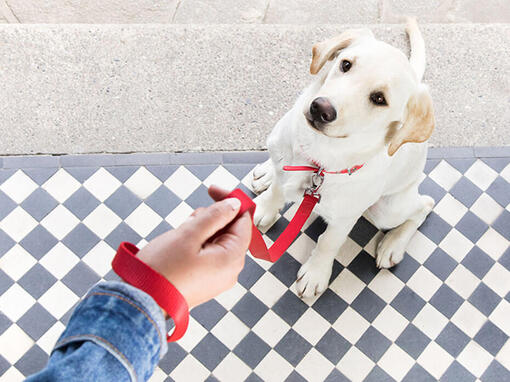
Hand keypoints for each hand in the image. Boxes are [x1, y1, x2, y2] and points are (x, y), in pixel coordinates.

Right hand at [137, 185, 251, 308]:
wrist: (139, 303)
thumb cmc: (162, 271)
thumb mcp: (189, 235)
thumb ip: (215, 216)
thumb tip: (233, 205)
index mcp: (232, 259)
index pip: (242, 221)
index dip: (229, 202)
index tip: (212, 190)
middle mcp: (229, 271)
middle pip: (230, 231)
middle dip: (211, 219)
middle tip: (189, 220)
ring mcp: (217, 278)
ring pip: (216, 242)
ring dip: (200, 231)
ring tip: (180, 236)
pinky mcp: (204, 282)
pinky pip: (207, 255)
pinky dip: (196, 244)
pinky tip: (179, 246)